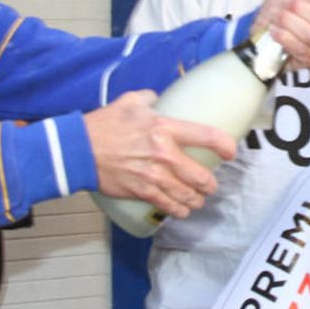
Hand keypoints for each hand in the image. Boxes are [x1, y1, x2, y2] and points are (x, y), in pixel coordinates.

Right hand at [85, 90, 235, 217]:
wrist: (79, 150)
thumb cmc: (104, 124)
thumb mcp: (129, 101)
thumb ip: (149, 98)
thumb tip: (159, 97)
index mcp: (164, 128)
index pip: (206, 136)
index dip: (224, 145)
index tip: (230, 152)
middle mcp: (164, 154)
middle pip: (201, 176)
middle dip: (210, 183)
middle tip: (210, 184)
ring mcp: (154, 176)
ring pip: (187, 194)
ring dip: (197, 199)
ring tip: (198, 198)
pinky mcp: (142, 191)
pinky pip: (168, 206)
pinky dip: (179, 210)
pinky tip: (182, 210)